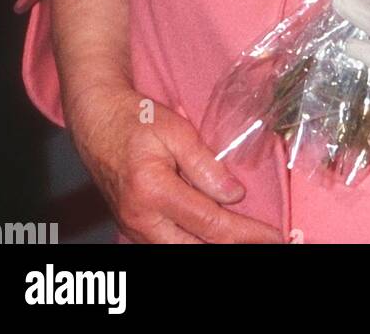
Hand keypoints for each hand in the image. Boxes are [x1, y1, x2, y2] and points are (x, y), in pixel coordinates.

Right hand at [65, 82, 283, 243]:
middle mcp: (140, 219)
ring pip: (182, 251)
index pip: (210, 223)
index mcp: (153, 191)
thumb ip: (205, 165)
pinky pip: (169, 245)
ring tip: (244, 235)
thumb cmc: (134, 119)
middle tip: (264, 238)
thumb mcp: (176, 130)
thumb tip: (234, 195)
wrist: (96, 120)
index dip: (246, 232)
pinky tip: (214, 233)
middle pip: (197, 248)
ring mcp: (133, 227)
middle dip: (234, 245)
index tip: (273, 235)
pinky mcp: (133, 228)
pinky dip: (195, 242)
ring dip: (214, 245)